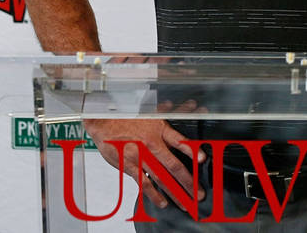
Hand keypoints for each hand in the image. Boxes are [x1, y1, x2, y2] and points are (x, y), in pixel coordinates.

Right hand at [83, 99, 207, 210]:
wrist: (103, 123)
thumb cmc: (127, 118)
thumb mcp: (150, 112)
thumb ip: (168, 111)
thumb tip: (187, 104)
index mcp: (158, 130)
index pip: (179, 141)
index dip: (191, 150)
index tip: (203, 160)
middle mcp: (151, 144)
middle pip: (173, 166)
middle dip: (188, 182)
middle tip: (199, 194)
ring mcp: (140, 157)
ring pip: (161, 178)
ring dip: (175, 192)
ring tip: (185, 203)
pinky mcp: (129, 166)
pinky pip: (144, 183)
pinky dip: (154, 194)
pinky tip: (163, 202)